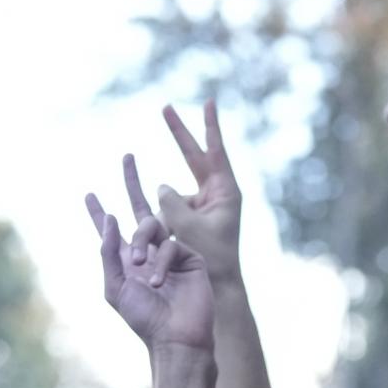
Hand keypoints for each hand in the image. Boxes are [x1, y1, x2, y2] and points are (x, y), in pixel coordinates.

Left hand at [86, 155, 212, 353]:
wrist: (176, 336)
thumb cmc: (143, 318)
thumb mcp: (115, 286)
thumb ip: (109, 252)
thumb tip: (112, 218)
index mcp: (128, 262)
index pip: (111, 233)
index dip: (99, 214)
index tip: (89, 195)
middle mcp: (150, 252)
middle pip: (140, 210)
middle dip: (132, 182)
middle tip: (127, 156)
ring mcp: (172, 252)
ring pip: (152, 226)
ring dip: (141, 244)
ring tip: (139, 269)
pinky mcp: (191, 256)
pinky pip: (171, 244)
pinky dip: (161, 262)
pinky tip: (158, 281)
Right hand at [156, 100, 242, 278]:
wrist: (220, 285)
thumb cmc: (211, 258)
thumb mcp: (189, 228)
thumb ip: (172, 203)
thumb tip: (162, 186)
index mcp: (225, 191)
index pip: (215, 151)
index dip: (209, 126)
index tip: (208, 101)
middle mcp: (215, 194)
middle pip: (194, 157)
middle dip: (179, 134)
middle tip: (165, 106)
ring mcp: (202, 205)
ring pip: (174, 194)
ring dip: (167, 216)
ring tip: (177, 232)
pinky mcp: (189, 218)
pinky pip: (169, 211)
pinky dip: (163, 221)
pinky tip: (167, 237)